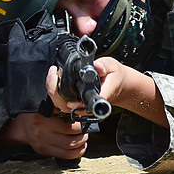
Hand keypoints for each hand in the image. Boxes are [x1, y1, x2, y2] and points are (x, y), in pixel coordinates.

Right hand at [0, 112, 86, 159]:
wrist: (22, 126)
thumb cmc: (37, 114)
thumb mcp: (47, 107)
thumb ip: (61, 108)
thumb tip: (80, 112)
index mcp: (43, 120)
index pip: (69, 126)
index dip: (81, 124)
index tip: (84, 120)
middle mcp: (43, 134)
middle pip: (72, 138)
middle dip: (83, 134)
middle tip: (86, 129)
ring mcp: (44, 144)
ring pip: (70, 148)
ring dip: (81, 143)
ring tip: (84, 137)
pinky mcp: (45, 151)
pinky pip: (65, 155)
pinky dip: (76, 152)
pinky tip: (81, 147)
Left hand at [47, 58, 167, 126]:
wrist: (120, 85)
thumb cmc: (115, 76)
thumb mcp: (113, 66)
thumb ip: (104, 65)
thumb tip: (96, 66)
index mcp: (100, 96)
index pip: (87, 105)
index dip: (76, 104)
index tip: (69, 100)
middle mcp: (89, 104)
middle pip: (68, 107)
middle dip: (56, 93)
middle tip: (54, 74)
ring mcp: (82, 106)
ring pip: (62, 106)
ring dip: (54, 92)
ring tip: (52, 74)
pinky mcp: (76, 103)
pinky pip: (62, 102)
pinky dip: (55, 92)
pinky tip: (54, 79)